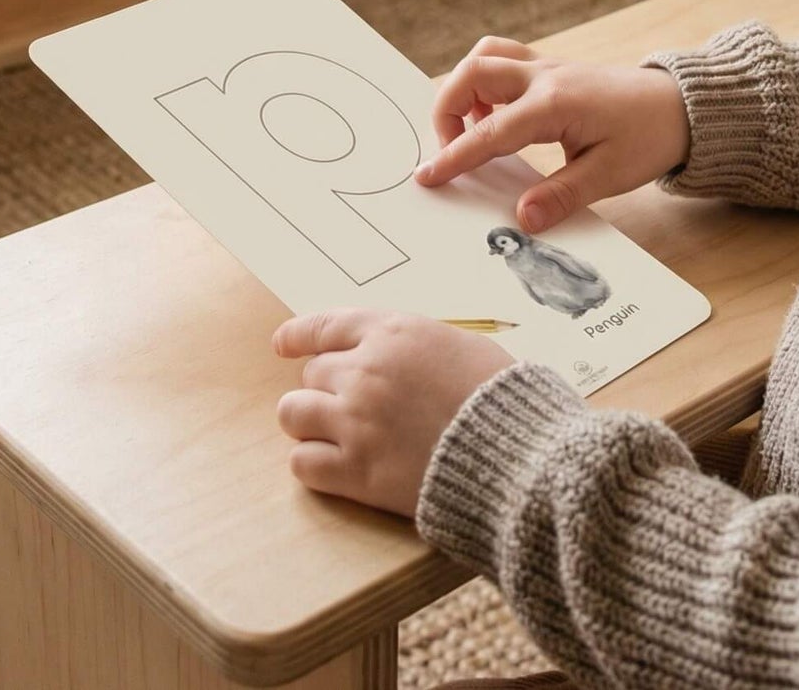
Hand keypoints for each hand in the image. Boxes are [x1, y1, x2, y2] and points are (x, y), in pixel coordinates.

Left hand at [273, 310, 509, 515]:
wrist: (516, 455)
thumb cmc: (500, 398)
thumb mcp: (459, 346)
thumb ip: (413, 347)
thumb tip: (392, 357)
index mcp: (392, 333)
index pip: (324, 326)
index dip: (297, 335)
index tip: (282, 344)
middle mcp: (365, 371)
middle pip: (312, 374)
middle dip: (326, 389)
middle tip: (349, 406)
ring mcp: (355, 421)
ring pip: (294, 414)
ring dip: (309, 422)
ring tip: (331, 434)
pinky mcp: (356, 472)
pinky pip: (302, 462)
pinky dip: (313, 463)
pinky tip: (334, 466)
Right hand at [416, 36, 690, 231]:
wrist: (682, 106)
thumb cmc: (649, 137)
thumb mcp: (610, 175)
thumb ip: (562, 196)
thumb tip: (522, 219)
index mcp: (555, 104)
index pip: (491, 132)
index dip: (456, 156)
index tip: (429, 176)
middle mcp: (544, 76)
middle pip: (473, 73)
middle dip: (448, 110)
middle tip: (453, 151)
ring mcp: (547, 66)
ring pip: (485, 56)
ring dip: (465, 88)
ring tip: (474, 129)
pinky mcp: (551, 67)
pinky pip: (503, 58)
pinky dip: (485, 81)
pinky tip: (497, 114)